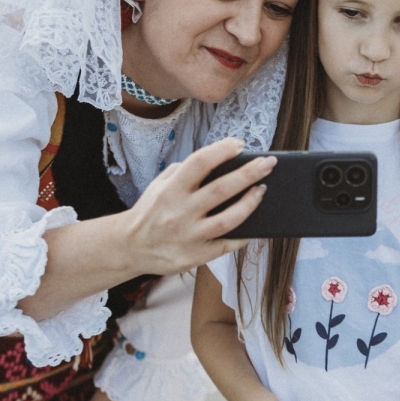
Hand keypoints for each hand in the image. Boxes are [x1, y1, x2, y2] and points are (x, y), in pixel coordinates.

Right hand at [122, 137, 273, 275]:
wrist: (131, 247)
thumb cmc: (151, 211)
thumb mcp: (159, 185)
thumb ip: (184, 171)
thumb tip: (218, 161)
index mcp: (170, 190)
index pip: (199, 163)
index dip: (222, 151)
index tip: (240, 144)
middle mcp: (180, 212)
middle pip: (221, 189)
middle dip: (249, 173)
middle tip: (269, 163)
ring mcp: (189, 236)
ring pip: (229, 219)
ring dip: (250, 203)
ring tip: (263, 190)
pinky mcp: (196, 256)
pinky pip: (226, 245)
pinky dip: (244, 235)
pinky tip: (256, 224)